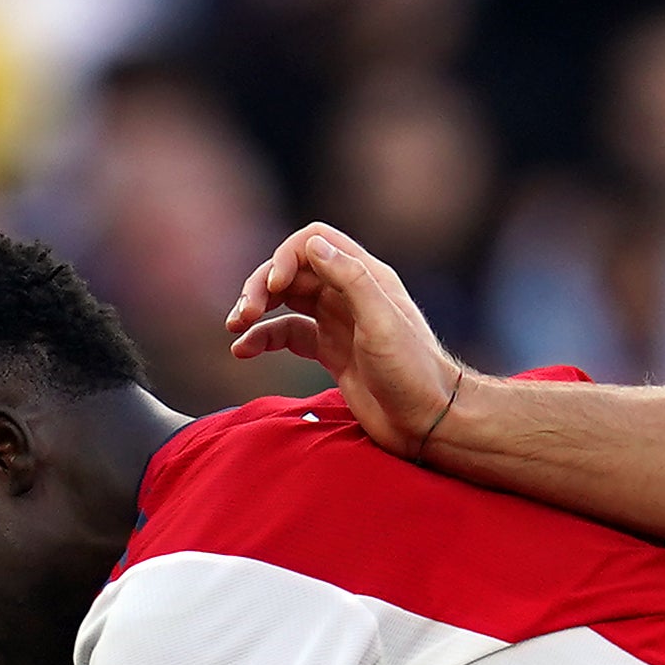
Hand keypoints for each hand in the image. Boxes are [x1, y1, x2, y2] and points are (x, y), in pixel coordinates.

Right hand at [225, 226, 468, 458]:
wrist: (430, 421)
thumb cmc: (413, 373)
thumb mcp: (383, 324)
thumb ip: (350, 280)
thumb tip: (311, 246)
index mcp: (366, 276)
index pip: (314, 242)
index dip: (287, 256)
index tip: (275, 286)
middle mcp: (350, 294)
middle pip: (294, 271)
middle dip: (262, 285)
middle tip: (243, 314)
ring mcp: (339, 323)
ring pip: (286, 302)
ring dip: (257, 308)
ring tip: (234, 327)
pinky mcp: (331, 353)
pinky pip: (289, 335)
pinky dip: (263, 339)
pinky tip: (242, 350)